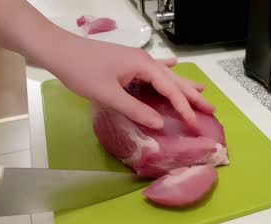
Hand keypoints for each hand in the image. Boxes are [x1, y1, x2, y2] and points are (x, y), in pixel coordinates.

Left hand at [43, 36, 213, 129]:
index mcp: (144, 67)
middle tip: (211, 108)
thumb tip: (161, 124)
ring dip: (184, 84)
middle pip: (174, 81)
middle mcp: (145, 61)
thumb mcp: (109, 95)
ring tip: (202, 90)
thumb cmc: (82, 72)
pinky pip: (154, 69)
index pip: (171, 91)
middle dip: (193, 96)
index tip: (196, 124)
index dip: (185, 109)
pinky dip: (166, 71)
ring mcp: (137, 60)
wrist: (59, 51)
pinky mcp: (128, 62)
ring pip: (166, 75)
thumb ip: (136, 110)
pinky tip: (174, 65)